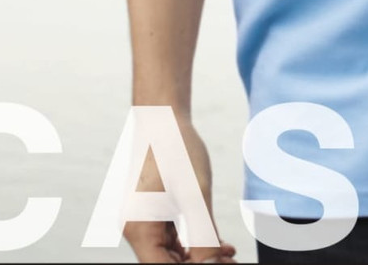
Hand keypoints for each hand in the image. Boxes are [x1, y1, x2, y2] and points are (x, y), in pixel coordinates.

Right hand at [123, 116, 237, 262]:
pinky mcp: (152, 215)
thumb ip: (203, 235)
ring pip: (172, 256)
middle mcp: (135, 230)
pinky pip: (173, 241)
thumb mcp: (195, 193)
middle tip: (232, 261)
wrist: (163, 116)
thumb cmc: (176, 147)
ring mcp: (142, 223)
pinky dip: (195, 243)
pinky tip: (220, 244)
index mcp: (138, 228)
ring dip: (201, 257)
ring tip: (230, 255)